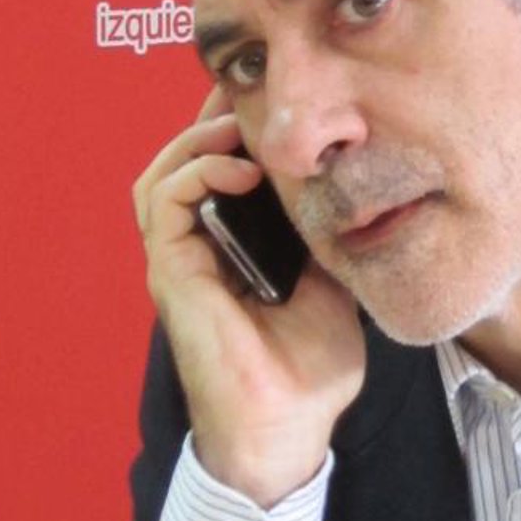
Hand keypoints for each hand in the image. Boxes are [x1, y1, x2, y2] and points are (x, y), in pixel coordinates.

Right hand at [134, 95, 364, 505]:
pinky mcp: (172, 275)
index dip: (239, 131)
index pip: (220, 172)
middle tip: (250, 90)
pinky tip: (239, 171)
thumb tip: (359, 190)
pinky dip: (195, 175)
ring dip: (196, 141)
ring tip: (238, 126)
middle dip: (213, 119)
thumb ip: (331, 238)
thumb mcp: (335, 283)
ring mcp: (180, 263)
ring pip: (161, 175)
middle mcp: (198, 251)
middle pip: (184, 163)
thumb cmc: (307, 370)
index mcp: (233, 249)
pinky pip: (162, 203)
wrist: (288, 429)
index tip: (274, 100)